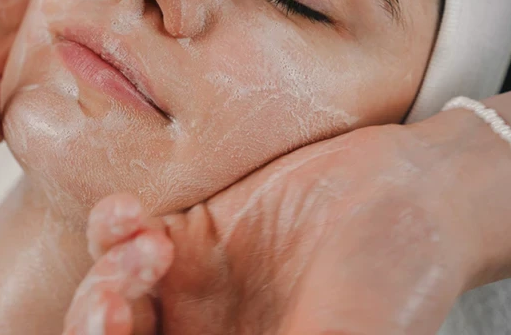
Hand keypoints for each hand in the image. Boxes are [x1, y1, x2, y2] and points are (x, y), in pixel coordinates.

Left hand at [64, 91, 510, 334]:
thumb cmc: (395, 280)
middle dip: (97, 330)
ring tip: (148, 249)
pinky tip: (136, 214)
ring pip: (108, 302)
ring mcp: (193, 295)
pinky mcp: (192, 237)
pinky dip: (114, 232)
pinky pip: (122, 241)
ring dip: (108, 280)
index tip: (118, 332)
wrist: (413, 190)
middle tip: (113, 306)